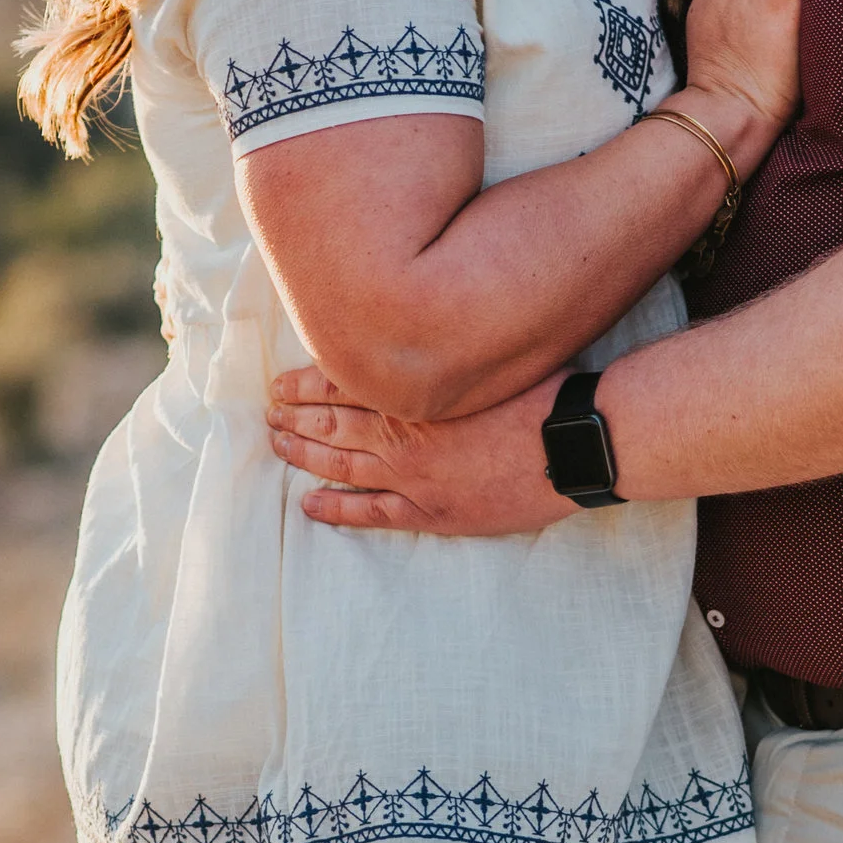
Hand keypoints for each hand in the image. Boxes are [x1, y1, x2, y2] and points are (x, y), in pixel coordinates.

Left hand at [266, 369, 567, 536]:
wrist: (575, 441)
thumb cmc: (542, 391)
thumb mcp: (487, 353)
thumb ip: (446, 348)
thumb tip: (416, 329)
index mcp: (415, 390)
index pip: (341, 383)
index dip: (304, 385)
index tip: (280, 383)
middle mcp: (403, 431)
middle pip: (331, 423)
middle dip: (294, 418)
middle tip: (267, 415)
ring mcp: (414, 476)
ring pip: (341, 465)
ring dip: (303, 456)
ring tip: (276, 447)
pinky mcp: (432, 511)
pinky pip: (372, 513)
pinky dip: (337, 510)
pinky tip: (309, 504)